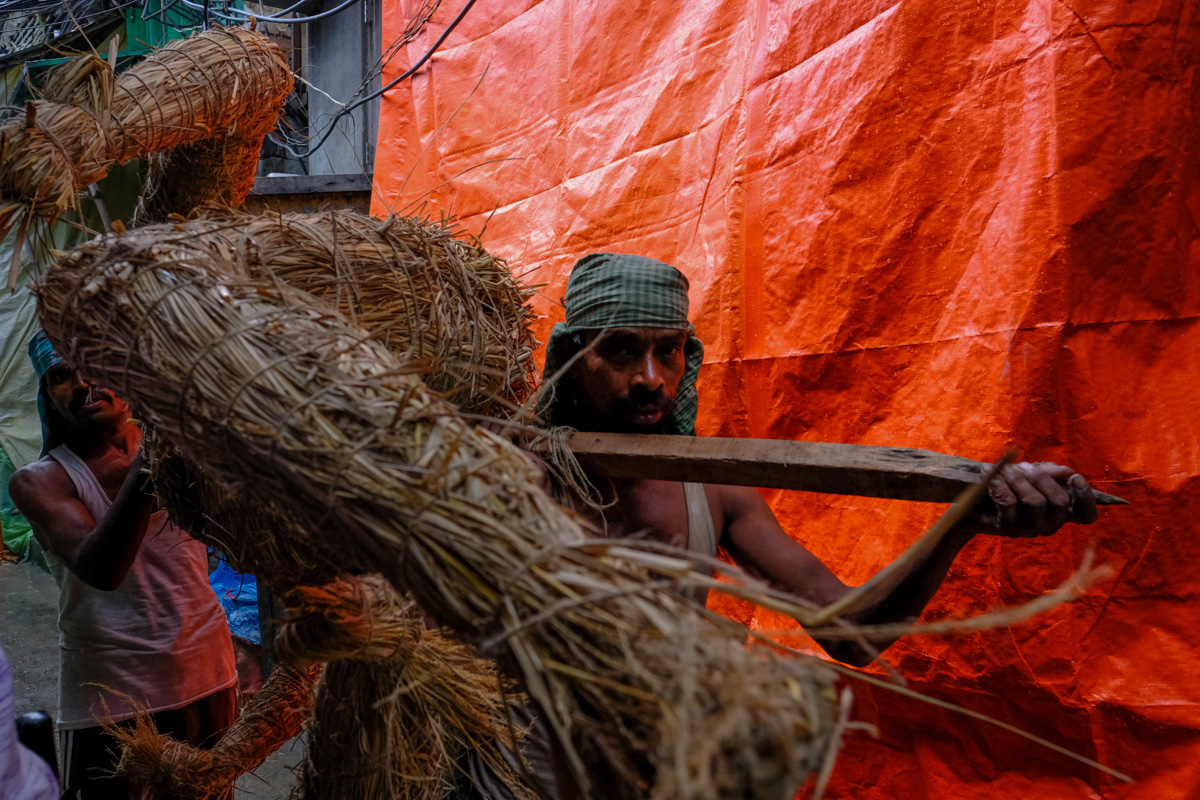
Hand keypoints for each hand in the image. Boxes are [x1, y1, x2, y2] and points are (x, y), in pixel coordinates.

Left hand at [982, 461, 1097, 536]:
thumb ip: (1049, 472)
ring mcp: (1029, 529)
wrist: (971, 502)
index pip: (1086, 514)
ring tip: (1003, 469)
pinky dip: (999, 483)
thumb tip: (1067, 472)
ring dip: (1018, 479)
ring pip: (1034, 502)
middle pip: (1059, 502)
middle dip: (1042, 478)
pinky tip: (988, 472)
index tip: (1074, 477)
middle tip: (1024, 466)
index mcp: (1060, 511)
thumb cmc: (1006, 485)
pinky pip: (1008, 503)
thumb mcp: (1028, 474)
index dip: (1086, 498)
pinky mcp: (1007, 528)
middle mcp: (1049, 523)